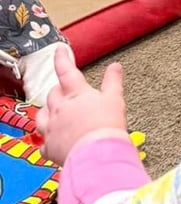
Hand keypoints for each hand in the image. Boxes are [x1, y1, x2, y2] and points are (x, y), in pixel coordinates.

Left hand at [39, 44, 128, 164]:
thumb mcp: (115, 100)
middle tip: (66, 91)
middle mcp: (60, 109)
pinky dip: (48, 140)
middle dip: (58, 90)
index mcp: (76, 95)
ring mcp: (52, 128)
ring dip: (47, 112)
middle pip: (53, 94)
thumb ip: (113, 82)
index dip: (61, 58)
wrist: (97, 154)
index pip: (66, 71)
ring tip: (54, 113)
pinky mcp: (50, 147)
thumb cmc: (107, 125)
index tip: (59, 49)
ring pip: (41, 115)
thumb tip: (115, 66)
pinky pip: (44, 142)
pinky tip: (54, 142)